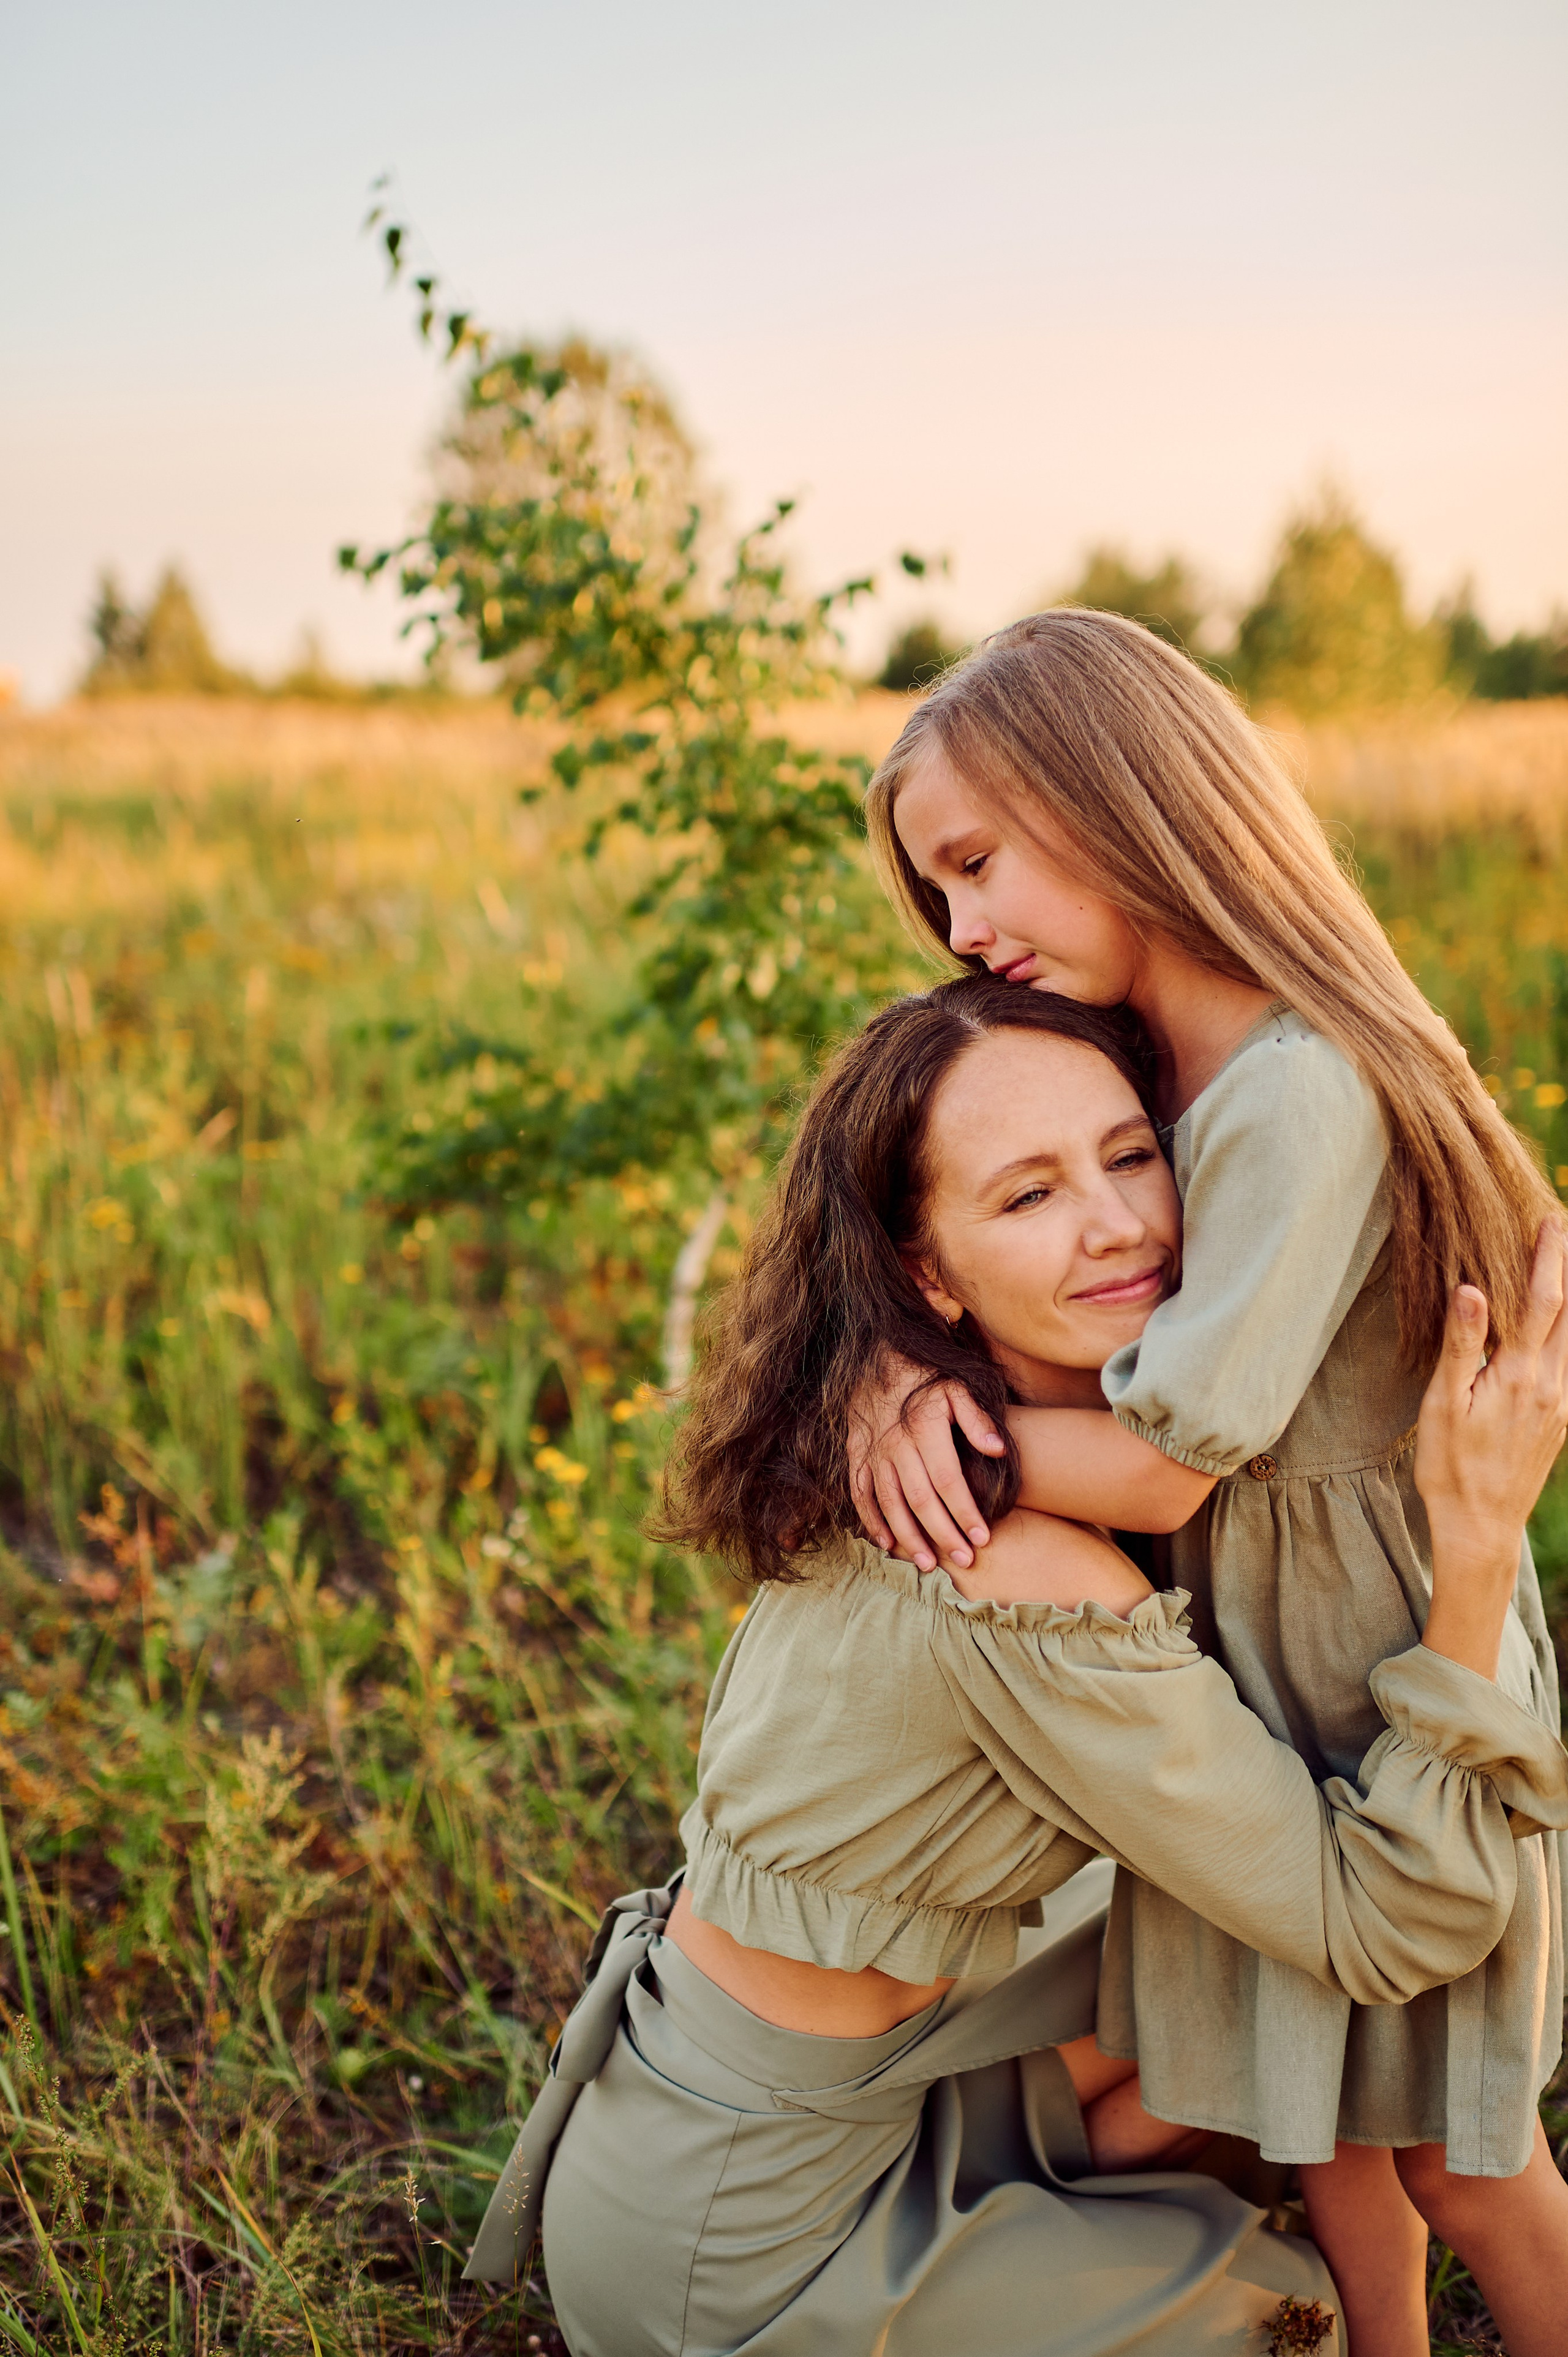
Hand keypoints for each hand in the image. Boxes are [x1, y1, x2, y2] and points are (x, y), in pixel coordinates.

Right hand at [848, 1352, 1005, 1571]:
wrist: (875, 1354)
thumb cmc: (925, 1375)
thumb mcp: (956, 1385)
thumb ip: (977, 1418)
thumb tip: (998, 1449)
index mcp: (924, 1428)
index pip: (948, 1481)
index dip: (965, 1512)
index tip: (983, 1538)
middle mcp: (896, 1445)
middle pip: (920, 1500)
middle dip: (943, 1534)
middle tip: (965, 1560)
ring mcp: (872, 1452)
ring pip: (889, 1504)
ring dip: (909, 1537)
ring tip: (928, 1564)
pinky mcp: (856, 1455)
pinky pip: (860, 1494)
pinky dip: (870, 1520)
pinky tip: (886, 1543)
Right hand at [1417, 1225, 1567, 1676]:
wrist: (1481, 1525)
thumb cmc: (1450, 1465)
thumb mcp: (1443, 1403)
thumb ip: (1462, 1343)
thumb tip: (1469, 1287)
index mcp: (1519, 1375)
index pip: (1540, 1301)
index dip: (1548, 1257)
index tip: (1550, 1220)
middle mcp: (1552, 1384)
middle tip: (1566, 1229)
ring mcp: (1563, 1402)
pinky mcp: (1563, 1418)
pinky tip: (1564, 1328)